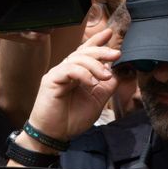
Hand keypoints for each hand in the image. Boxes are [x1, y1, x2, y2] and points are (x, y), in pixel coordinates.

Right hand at [25, 28, 121, 147]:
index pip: (86, 53)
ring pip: (77, 59)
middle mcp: (66, 71)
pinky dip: (82, 73)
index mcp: (76, 74)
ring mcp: (58, 74)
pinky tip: (91, 82)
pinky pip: (68, 69)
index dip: (97, 42)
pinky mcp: (51, 80)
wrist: (55, 134)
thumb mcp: (97, 101)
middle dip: (101, 51)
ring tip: (105, 76)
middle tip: (115, 54)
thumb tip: (116, 73)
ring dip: (95, 65)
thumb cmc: (71, 119)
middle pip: (83, 52)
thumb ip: (106, 87)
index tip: (109, 34)